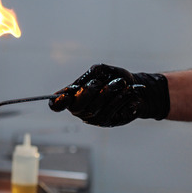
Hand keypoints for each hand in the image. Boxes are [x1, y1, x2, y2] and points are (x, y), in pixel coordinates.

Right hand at [49, 64, 169, 126]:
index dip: (57, 103)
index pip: (56, 105)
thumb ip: (93, 72)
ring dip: (108, 92)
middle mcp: (80, 109)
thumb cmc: (114, 78)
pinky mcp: (108, 122)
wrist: (135, 87)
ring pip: (95, 109)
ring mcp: (93, 118)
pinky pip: (110, 112)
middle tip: (98, 83)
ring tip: (120, 82)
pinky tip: (127, 92)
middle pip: (76, 108)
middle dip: (88, 93)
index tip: (65, 96)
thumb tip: (88, 80)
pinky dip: (120, 99)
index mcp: (72, 96)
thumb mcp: (102, 70)